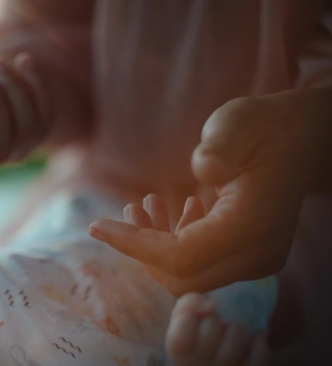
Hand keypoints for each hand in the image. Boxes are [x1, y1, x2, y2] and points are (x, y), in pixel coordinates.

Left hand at [90, 88, 331, 294]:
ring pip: (190, 276)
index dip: (135, 245)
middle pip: (183, 278)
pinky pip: (202, 266)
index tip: (97, 225)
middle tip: (129, 209)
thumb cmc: (265, 126)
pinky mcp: (250, 258)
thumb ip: (221, 144)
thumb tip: (204, 169)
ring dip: (156, 248)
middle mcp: (258, 253)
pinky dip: (175, 245)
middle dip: (143, 250)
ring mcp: (257, 261)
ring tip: (141, 205)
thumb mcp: (238, 122)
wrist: (303, 139)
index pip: (182, 256)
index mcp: (253, 223)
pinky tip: (169, 210)